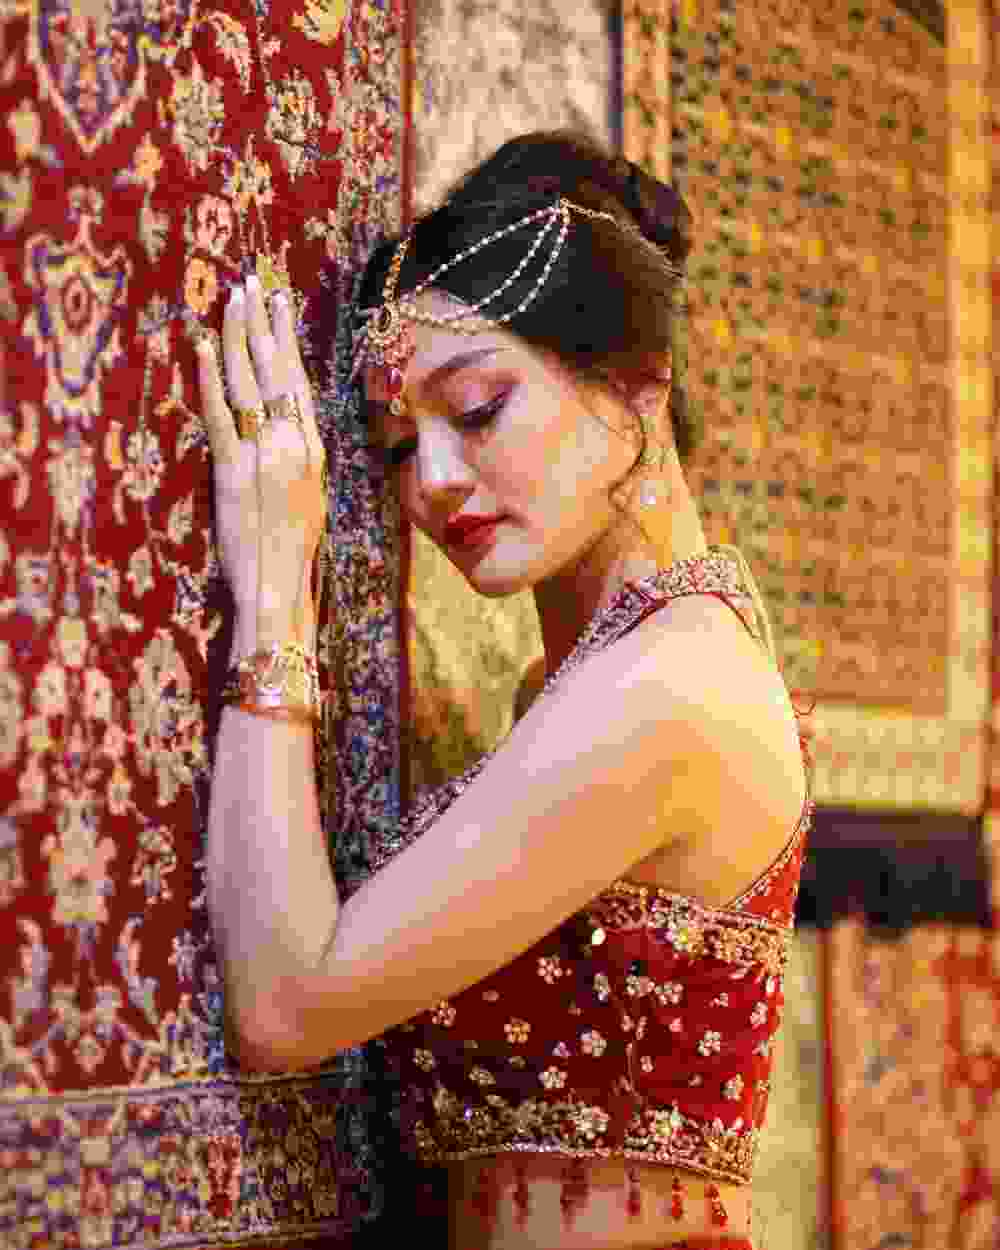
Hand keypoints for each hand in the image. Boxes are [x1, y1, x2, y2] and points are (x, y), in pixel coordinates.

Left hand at [197, 278, 326, 657]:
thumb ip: (298, 456)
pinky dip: (210, 379)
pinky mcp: (232, 471)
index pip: (299, 383)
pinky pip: (220, 415)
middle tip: (254, 282)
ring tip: (233, 298)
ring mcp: (263, 455)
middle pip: (277, 373)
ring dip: (239, 337)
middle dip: (265, 323)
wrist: (278, 587)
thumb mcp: (311, 496)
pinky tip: (205, 346)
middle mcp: (292, 445)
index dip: (288, 341)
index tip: (280, 304)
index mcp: (314, 451)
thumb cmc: (293, 550)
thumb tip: (285, 423)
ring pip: (250, 384)